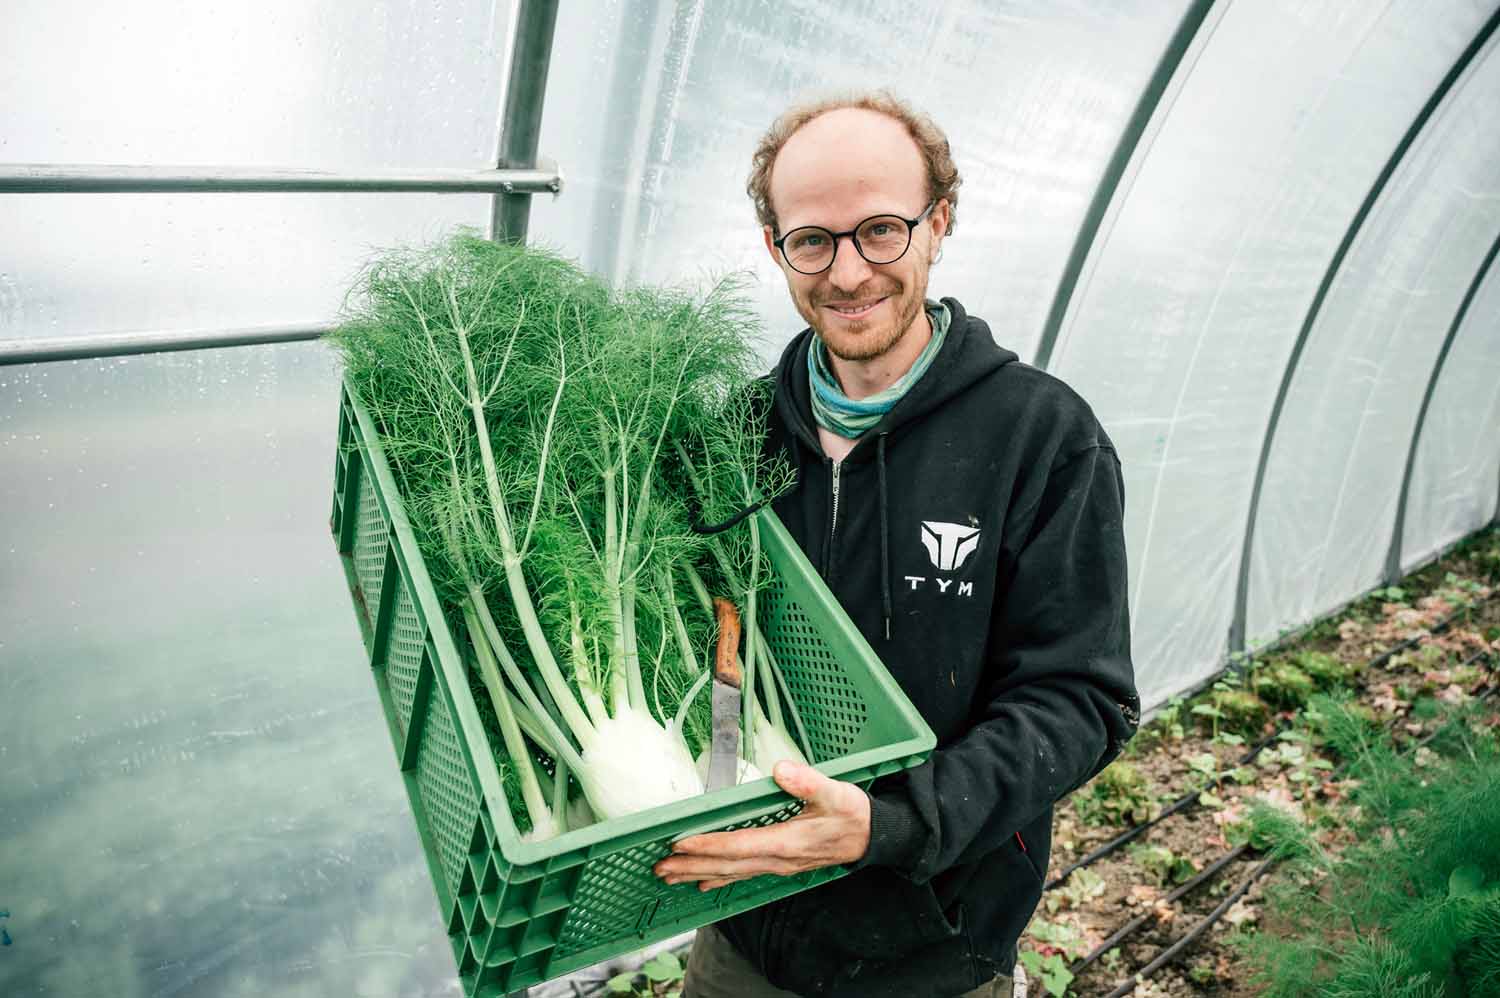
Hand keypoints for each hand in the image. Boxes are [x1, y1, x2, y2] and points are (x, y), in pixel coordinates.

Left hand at [653, 761, 871, 891]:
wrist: (872, 838)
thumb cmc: (853, 814)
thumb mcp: (836, 792)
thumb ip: (808, 782)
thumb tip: (781, 770)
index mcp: (787, 841)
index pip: (740, 845)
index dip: (709, 845)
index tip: (681, 844)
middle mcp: (778, 859)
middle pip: (727, 864)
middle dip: (692, 865)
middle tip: (660, 866)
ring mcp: (778, 865)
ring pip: (731, 872)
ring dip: (699, 873)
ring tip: (670, 876)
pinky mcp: (779, 864)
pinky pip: (742, 874)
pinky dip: (719, 878)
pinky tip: (703, 882)